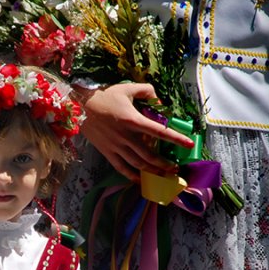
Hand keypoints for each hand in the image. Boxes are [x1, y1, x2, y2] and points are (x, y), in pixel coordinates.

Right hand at [76, 83, 194, 181]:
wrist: (79, 107)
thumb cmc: (104, 96)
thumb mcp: (126, 88)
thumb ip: (146, 91)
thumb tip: (159, 99)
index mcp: (133, 120)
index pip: (159, 131)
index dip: (176, 138)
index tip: (188, 144)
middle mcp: (126, 136)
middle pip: (149, 155)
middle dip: (165, 164)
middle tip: (175, 168)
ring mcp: (116, 147)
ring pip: (138, 164)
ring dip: (152, 172)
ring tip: (163, 175)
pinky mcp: (107, 152)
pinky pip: (121, 168)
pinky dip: (132, 176)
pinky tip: (140, 180)